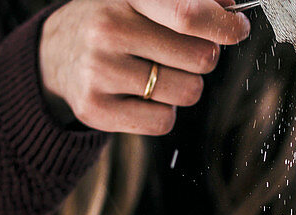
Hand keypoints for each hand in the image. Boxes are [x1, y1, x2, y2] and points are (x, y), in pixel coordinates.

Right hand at [39, 0, 249, 134]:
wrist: (58, 55)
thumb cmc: (115, 22)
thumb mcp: (141, 0)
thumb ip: (186, 0)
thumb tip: (231, 8)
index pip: (187, 13)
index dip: (223, 25)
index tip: (237, 28)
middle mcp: (108, 28)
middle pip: (200, 58)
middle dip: (203, 58)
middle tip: (182, 54)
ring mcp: (100, 71)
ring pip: (187, 92)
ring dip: (184, 86)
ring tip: (156, 73)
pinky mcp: (96, 109)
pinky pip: (164, 121)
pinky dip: (163, 112)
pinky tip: (142, 96)